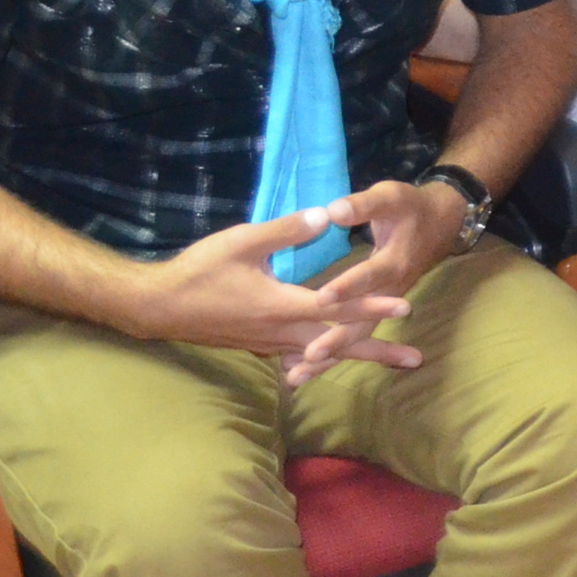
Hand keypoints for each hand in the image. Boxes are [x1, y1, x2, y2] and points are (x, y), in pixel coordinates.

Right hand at [128, 210, 414, 374]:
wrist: (160, 307)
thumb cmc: (199, 271)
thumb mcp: (242, 242)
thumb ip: (286, 230)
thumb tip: (326, 215)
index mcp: (282, 305)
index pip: (337, 307)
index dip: (373, 305)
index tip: (405, 307)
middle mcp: (282, 332)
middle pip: (339, 343)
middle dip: (378, 350)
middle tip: (416, 359)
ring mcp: (270, 343)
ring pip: (322, 352)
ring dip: (356, 356)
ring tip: (390, 360)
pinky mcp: (260, 345)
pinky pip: (302, 354)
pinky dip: (325, 359)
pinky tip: (336, 361)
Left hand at [277, 178, 474, 381]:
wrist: (441, 223)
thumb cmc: (411, 208)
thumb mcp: (391, 196)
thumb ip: (363, 205)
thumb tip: (332, 211)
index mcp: (393, 262)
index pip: (369, 276)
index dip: (348, 286)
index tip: (322, 298)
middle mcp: (390, 290)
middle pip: (364, 321)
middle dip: (337, 339)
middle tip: (310, 354)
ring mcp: (384, 305)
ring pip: (358, 336)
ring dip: (332, 356)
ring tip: (298, 375)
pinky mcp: (377, 310)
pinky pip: (356, 336)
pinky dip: (334, 354)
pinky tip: (305, 366)